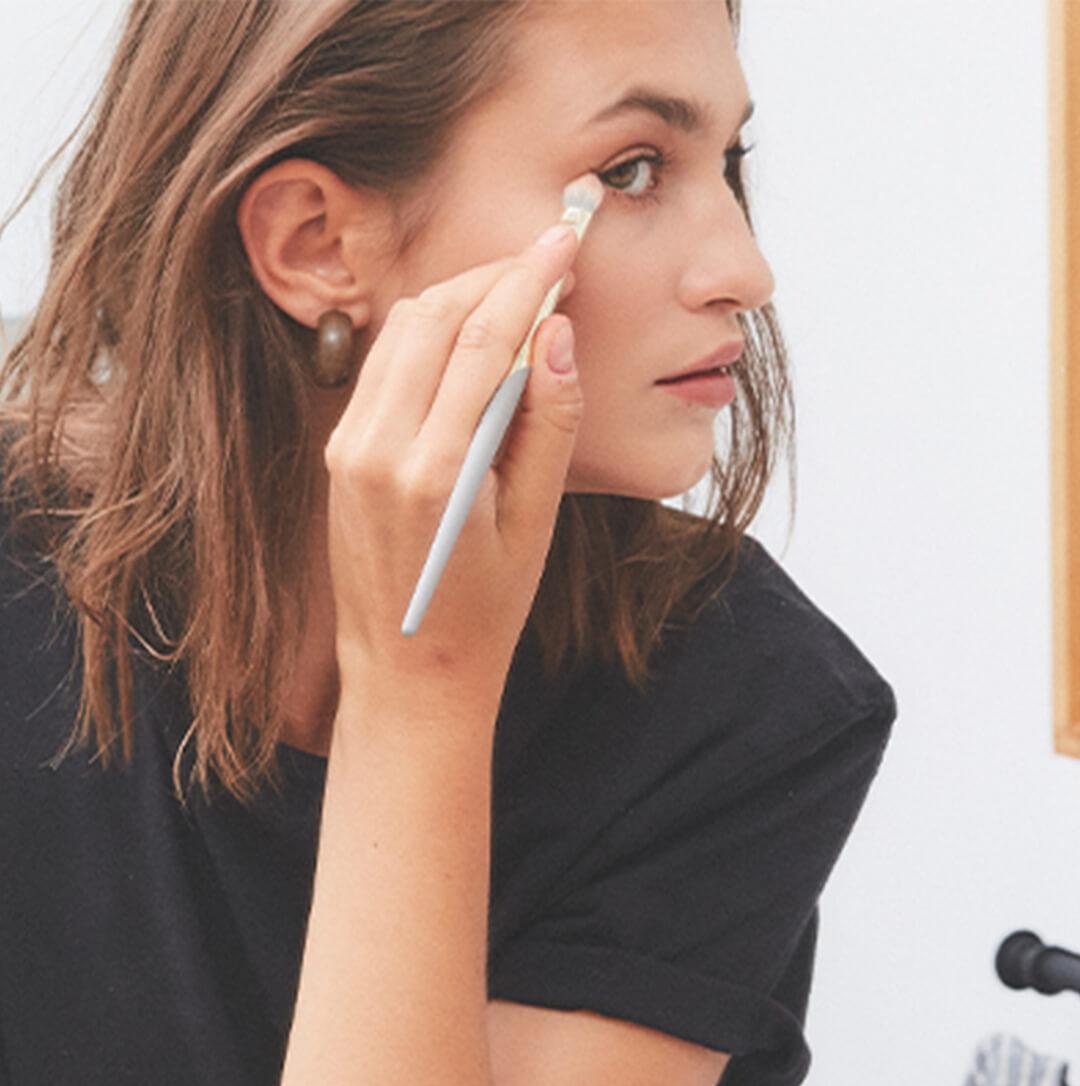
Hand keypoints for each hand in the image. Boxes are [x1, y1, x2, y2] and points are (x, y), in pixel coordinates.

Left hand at [324, 225, 583, 722]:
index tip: (568, 237)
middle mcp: (377, 449)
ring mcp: (348, 448)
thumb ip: (549, 423)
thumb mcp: (536, 525)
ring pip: (404, 330)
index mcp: (434, 473)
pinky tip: (471, 335)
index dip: (530, 278)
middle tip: (548, 256)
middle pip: (437, 317)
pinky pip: (383, 364)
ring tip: (516, 289)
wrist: (408, 674)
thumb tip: (558, 332)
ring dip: (460, 296)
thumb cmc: (484, 612)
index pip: (485, 340)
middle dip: (495, 274)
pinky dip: (429, 334)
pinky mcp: (339, 451)